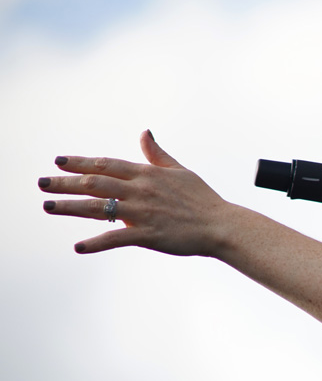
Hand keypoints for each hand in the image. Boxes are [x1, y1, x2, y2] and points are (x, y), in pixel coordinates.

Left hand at [39, 130, 231, 255]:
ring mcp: (143, 213)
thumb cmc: (202, 199)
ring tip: (48, 206)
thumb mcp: (180, 170)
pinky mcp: (149, 235)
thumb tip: (144, 133)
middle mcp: (141, 191)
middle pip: (95, 183)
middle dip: (65, 183)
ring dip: (70, 207)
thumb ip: (157, 154)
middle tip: (41, 183)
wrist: (221, 225)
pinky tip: (79, 247)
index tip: (59, 161)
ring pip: (99, 207)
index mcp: (147, 174)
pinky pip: (117, 239)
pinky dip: (96, 243)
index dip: (80, 162)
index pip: (106, 164)